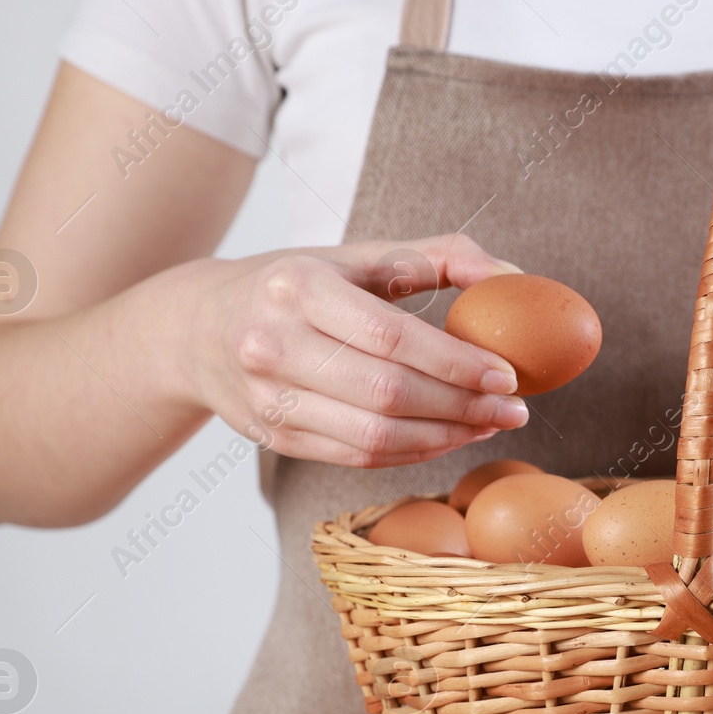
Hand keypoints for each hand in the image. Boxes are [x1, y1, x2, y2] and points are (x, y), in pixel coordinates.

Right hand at [189, 233, 529, 465]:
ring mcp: (270, 398)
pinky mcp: (275, 437)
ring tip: (489, 424)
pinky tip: (449, 437)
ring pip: (375, 435)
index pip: (391, 335)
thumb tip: (513, 275)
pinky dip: (414, 452)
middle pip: (387, 393)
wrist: (197, 329)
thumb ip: (437, 257)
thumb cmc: (296, 285)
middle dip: (463, 407)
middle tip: (515, 409)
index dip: (456, 362)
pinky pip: (358, 456)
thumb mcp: (355, 257)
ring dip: (446, 437)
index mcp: (297, 287)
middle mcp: (274, 344)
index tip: (509, 374)